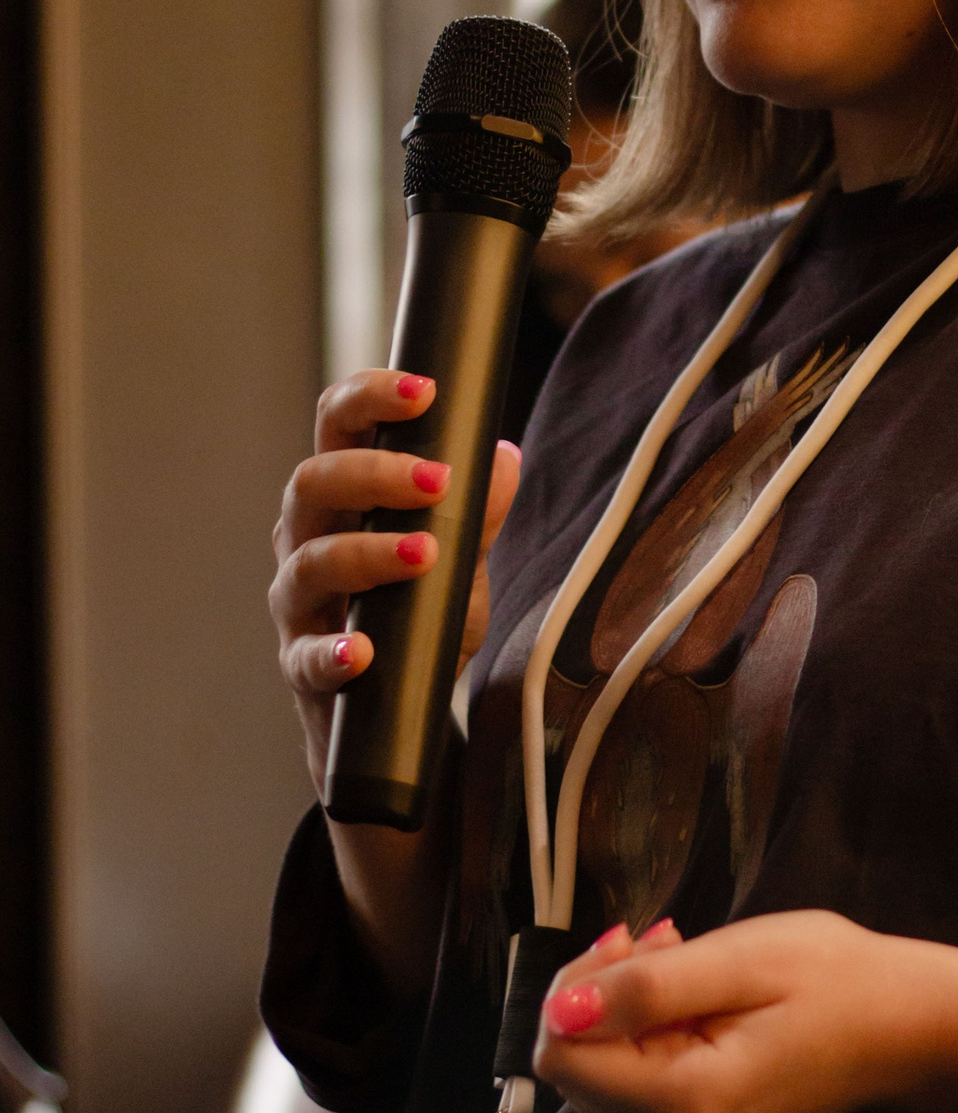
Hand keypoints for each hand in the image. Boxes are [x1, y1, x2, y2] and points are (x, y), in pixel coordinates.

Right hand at [269, 368, 519, 799]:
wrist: (393, 721)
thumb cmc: (419, 622)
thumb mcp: (461, 565)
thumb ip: (479, 515)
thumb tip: (503, 455)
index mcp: (342, 497)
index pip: (337, 427)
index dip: (369, 398)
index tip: (423, 391)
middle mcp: (306, 538)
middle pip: (312, 481)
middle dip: (374, 473)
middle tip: (437, 480)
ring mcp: (298, 604)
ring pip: (308, 561)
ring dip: (367, 551)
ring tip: (424, 554)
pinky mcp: (302, 668)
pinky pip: (306, 657)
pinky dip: (333, 651)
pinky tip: (363, 650)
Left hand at [533, 910, 957, 1112]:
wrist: (911, 1028)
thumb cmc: (834, 980)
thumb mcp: (740, 961)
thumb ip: (645, 989)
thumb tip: (558, 1011)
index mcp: (687, 1105)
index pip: (564, 1058)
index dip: (580, 989)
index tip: (636, 938)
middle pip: (577, 1073)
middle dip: (601, 997)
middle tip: (663, 939)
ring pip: (602, 1080)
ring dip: (623, 1012)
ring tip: (682, 957)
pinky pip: (638, 1090)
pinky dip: (647, 1036)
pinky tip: (692, 994)